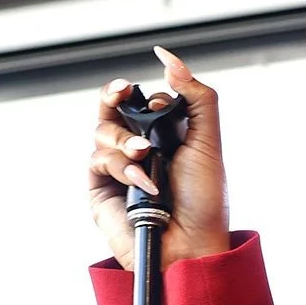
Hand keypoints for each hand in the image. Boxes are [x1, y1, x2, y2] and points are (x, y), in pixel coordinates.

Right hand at [87, 46, 228, 270]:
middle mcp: (139, 150)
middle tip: (123, 90)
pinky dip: (121, 166)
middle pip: (112, 108)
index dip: (150, 96)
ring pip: (102, 131)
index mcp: (166, 138)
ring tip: (145, 154)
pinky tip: (144, 183)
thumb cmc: (204, 201)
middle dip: (114, 95)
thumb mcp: (208, 143)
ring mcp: (117, 169)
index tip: (160, 98)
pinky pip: (97, 160)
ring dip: (124, 138)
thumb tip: (168, 59)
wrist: (190, 245)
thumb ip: (196, 97)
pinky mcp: (100, 190)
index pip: (145, 102)